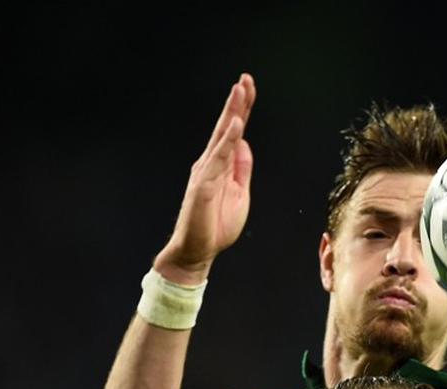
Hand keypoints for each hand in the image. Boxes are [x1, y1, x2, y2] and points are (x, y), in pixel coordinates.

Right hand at [155, 73, 256, 283]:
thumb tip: (244, 143)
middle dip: (237, 102)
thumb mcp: (240, 193)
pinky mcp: (204, 185)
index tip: (249, 87)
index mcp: (221, 165)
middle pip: (226, 127)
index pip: (234, 133)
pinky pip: (219, 159)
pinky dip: (227, 141)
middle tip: (245, 78)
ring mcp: (206, 172)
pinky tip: (236, 125)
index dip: (242, 109)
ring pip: (221, 137)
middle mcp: (211, 163)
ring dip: (232, 113)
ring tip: (239, 90)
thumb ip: (241, 168)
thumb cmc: (216, 226)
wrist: (198, 252)